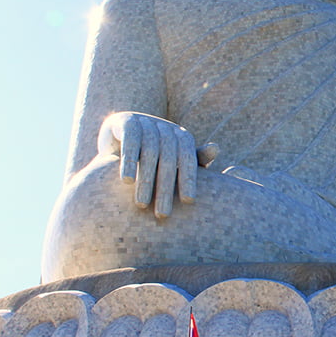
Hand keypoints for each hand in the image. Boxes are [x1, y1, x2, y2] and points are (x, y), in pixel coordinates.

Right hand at [96, 112, 217, 217]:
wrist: (120, 133)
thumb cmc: (154, 154)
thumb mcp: (175, 160)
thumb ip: (194, 160)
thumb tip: (216, 148)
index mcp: (182, 137)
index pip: (188, 159)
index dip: (189, 179)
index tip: (188, 202)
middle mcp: (166, 128)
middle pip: (169, 159)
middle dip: (166, 188)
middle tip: (163, 214)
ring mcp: (146, 123)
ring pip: (149, 153)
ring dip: (146, 180)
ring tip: (142, 205)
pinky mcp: (126, 122)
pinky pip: (129, 143)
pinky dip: (128, 162)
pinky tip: (126, 181)